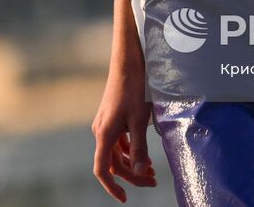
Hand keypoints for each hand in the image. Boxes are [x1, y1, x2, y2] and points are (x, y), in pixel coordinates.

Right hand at [92, 48, 157, 201]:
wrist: (128, 60)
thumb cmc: (134, 87)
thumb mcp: (139, 120)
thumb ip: (139, 147)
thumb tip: (138, 171)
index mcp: (105, 133)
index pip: (102, 170)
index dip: (112, 187)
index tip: (125, 198)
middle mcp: (101, 130)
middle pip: (113, 163)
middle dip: (131, 175)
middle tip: (152, 181)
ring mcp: (105, 123)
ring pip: (116, 152)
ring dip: (131, 163)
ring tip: (150, 170)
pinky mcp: (111, 117)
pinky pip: (118, 141)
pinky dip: (129, 150)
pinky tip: (143, 153)